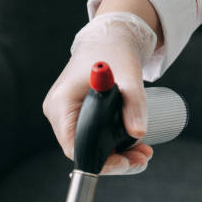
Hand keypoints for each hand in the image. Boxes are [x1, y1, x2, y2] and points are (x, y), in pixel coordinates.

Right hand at [43, 0, 160, 174]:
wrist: (109, 38)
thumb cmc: (114, 51)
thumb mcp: (129, 75)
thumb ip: (135, 103)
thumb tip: (139, 133)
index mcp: (61, 104)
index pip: (74, 146)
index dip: (99, 160)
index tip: (126, 163)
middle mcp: (58, 113)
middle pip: (83, 150)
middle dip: (114, 160)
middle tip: (143, 158)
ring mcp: (65, 116)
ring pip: (89, 147)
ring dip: (116, 155)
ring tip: (143, 152)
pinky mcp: (75, 117)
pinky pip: (91, 139)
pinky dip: (111, 146)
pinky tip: (132, 146)